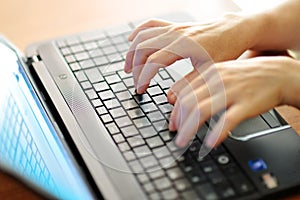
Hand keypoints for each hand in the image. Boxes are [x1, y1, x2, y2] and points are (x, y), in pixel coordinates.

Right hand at [124, 13, 264, 93]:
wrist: (234, 29)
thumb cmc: (226, 49)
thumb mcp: (209, 71)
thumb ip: (188, 85)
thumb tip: (170, 99)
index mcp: (184, 46)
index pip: (153, 61)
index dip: (143, 77)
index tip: (139, 89)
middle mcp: (176, 34)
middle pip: (143, 48)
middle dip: (134, 67)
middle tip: (135, 82)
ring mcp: (173, 28)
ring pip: (143, 36)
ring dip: (132, 51)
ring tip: (127, 66)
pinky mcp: (174, 25)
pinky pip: (150, 24)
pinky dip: (138, 32)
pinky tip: (132, 40)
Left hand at [168, 56, 299, 147]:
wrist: (277, 73)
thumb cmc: (245, 76)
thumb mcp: (219, 73)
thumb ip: (199, 83)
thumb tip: (177, 98)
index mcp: (208, 72)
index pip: (182, 90)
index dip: (174, 109)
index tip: (171, 122)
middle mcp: (217, 81)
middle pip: (188, 102)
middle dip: (177, 120)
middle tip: (174, 133)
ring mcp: (231, 91)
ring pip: (202, 111)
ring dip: (188, 129)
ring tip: (182, 141)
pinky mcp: (246, 103)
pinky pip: (227, 120)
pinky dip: (216, 133)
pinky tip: (209, 143)